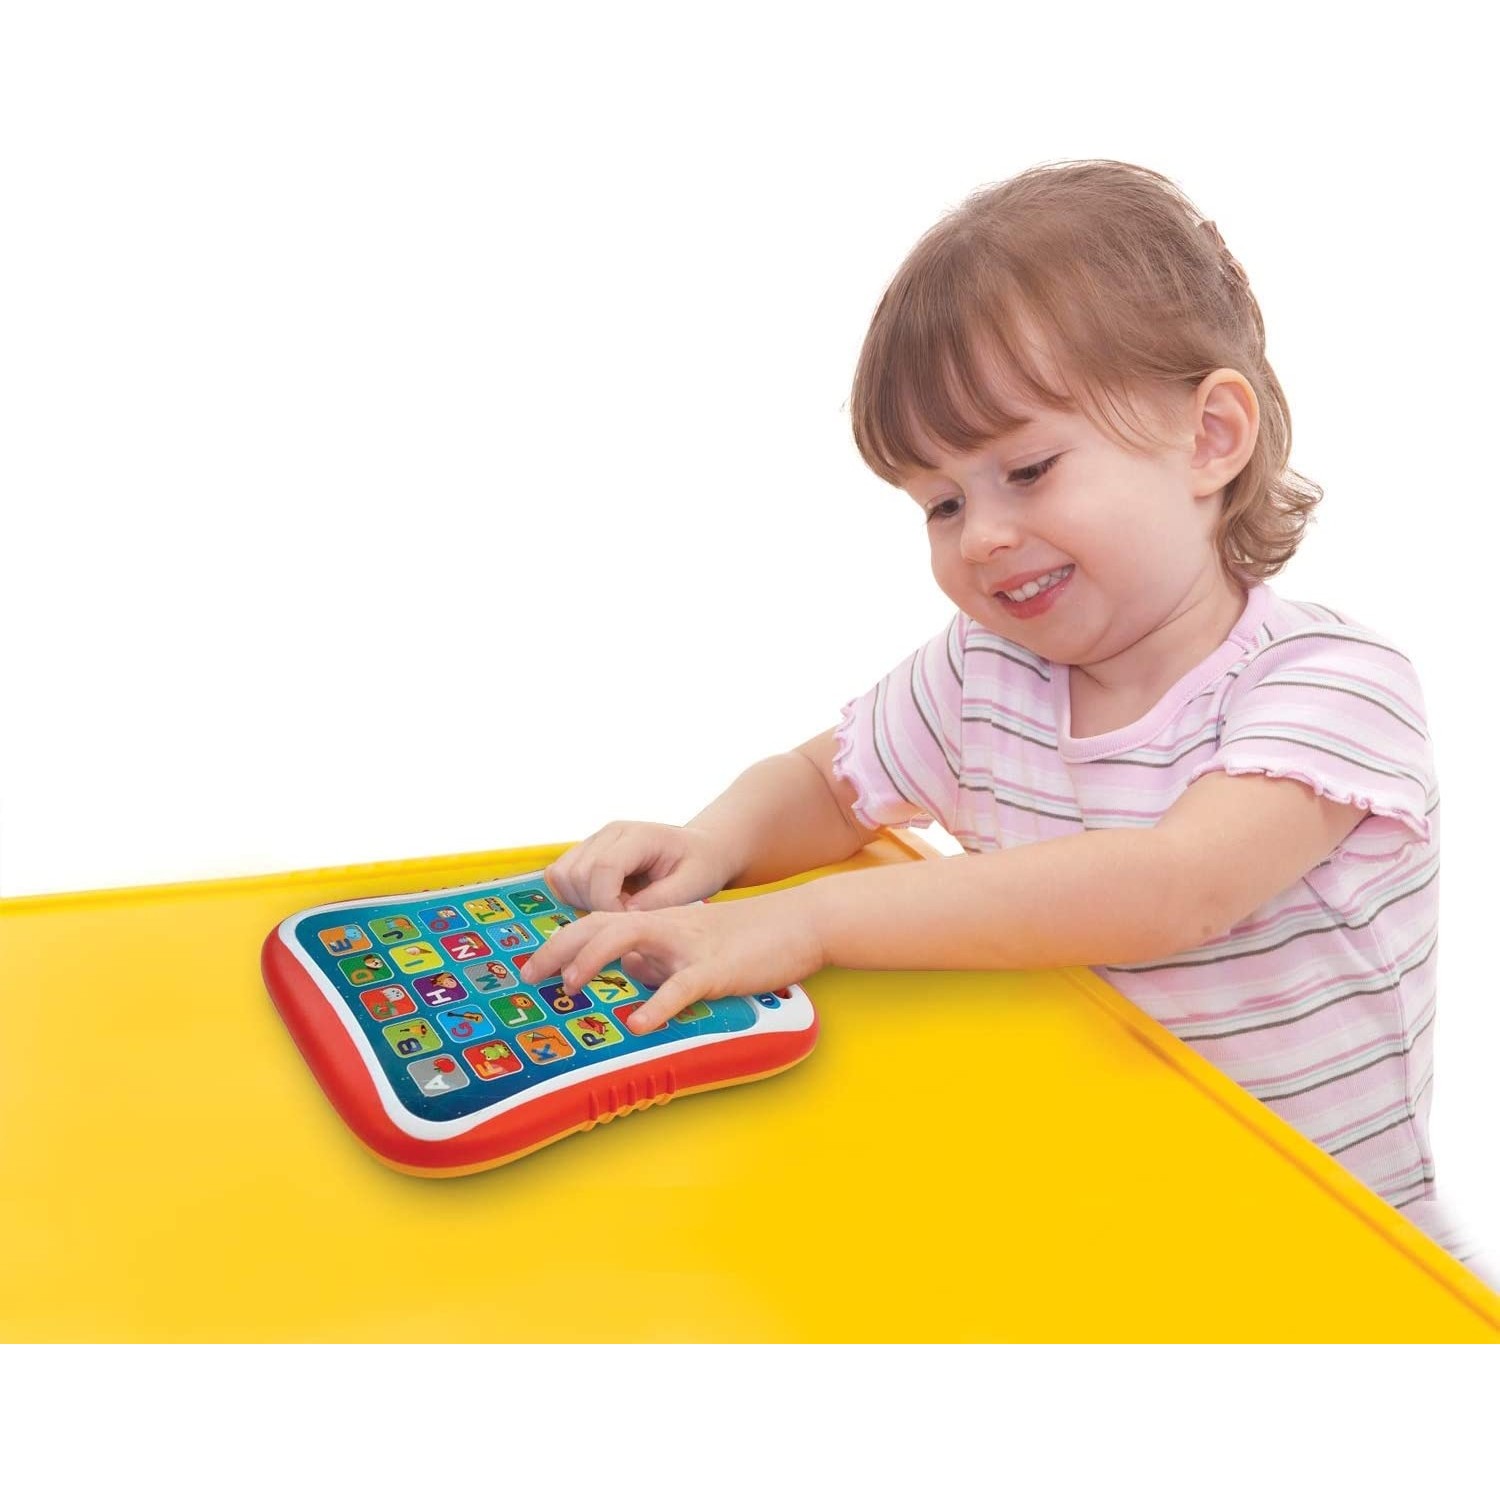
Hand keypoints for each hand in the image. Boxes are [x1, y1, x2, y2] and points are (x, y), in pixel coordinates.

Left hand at [518, 887, 825, 1031]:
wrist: (800, 922)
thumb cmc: (748, 938)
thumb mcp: (693, 946)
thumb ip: (658, 958)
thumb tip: (628, 973)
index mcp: (660, 921)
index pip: (597, 922)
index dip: (560, 942)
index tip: (532, 967)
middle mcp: (666, 925)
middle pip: (599, 922)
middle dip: (558, 948)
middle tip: (529, 977)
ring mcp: (690, 944)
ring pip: (629, 936)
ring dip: (593, 959)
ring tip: (571, 987)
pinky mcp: (717, 968)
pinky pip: (681, 985)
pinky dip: (656, 1005)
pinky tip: (639, 1024)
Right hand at [542, 821, 740, 915]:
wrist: (700, 850)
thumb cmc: (700, 865)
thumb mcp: (693, 885)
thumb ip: (660, 900)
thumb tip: (625, 915)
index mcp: (638, 835)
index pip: (604, 868)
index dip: (608, 903)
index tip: (627, 922)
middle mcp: (609, 833)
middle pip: (577, 874)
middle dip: (596, 905)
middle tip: (628, 914)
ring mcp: (594, 841)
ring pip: (562, 876)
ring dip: (583, 902)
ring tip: (619, 907)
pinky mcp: (585, 854)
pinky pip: (560, 878)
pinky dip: (575, 898)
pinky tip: (607, 903)